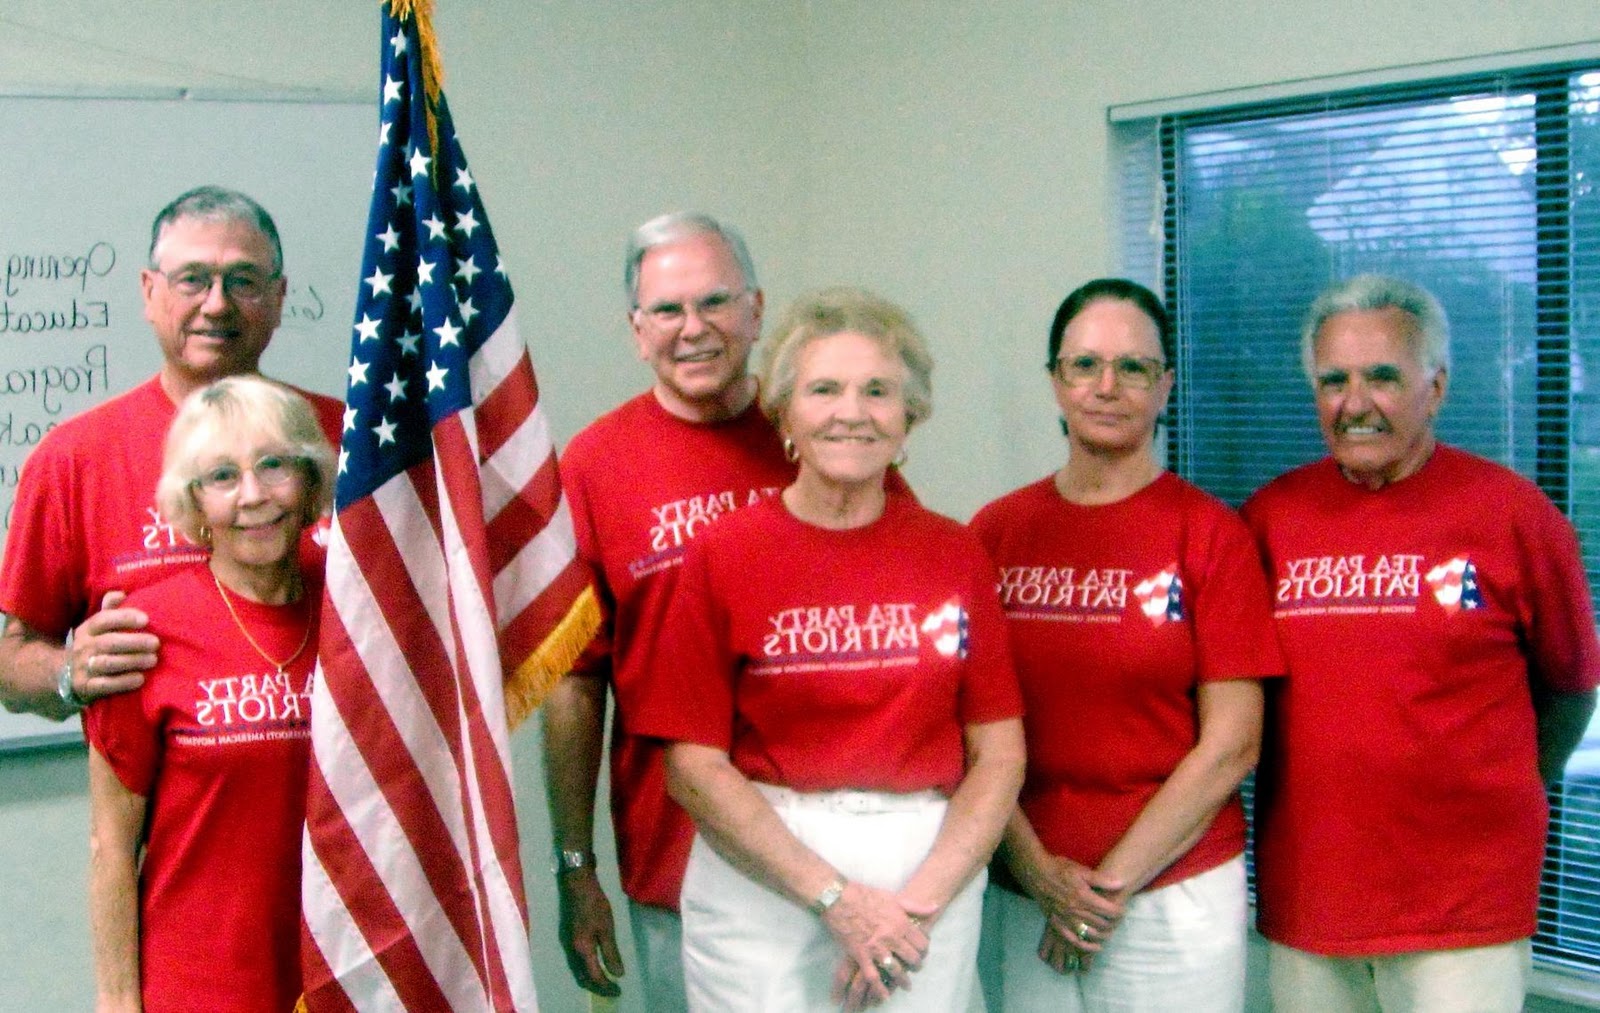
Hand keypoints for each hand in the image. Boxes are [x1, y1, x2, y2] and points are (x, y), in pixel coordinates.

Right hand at [69, 593, 156, 705]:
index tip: (146, 619)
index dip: (124, 618)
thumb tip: (120, 593)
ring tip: (153, 660)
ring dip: (132, 661)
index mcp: (87, 629)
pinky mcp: (85, 687)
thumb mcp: (98, 627)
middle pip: (108, 642)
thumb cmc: (94, 645)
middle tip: (156, 643)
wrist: (64, 674)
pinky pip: (103, 685)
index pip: (103, 620)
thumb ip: (110, 610)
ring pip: (107, 663)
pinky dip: (123, 682)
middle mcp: (82, 647)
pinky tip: (140, 679)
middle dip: (134, 642)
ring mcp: (82, 668)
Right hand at [555, 868, 623, 995]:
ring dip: (593, 978)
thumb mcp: (607, 928)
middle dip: (598, 986)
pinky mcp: (571, 938)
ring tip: (608, 981)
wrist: (578, 885)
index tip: (618, 991)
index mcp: (582, 949)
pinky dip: (588, 969)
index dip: (606, 986)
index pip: (594, 976)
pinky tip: (598, 965)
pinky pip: (578, 961)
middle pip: (583, 977)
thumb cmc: (594, 905)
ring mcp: (569, 944)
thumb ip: (611, 952)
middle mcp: (573, 950)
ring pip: (579, 970)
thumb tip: (618, 974)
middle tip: (613, 990)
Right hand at [823, 884, 933, 1007]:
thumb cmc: (867, 895)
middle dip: (916, 966)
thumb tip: (936, 907)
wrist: (840, 898)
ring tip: (906, 985)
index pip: (922, 943)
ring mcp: (876, 947)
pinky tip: (885, 995)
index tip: (922, 953)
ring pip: (896, 970)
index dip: (924, 950)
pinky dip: (880, 988)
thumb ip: (916, 906)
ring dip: (902, 980)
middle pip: (912, 958)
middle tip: (915, 968)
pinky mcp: (861, 954)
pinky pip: (873, 976)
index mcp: (901, 923)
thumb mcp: (895, 898)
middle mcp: (891, 937)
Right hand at [1016, 853, 1124, 968]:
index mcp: (1083, 896)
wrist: (1036, 874)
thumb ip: (1101, 879)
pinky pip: (1074, 940)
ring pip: (1090, 933)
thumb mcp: (1082, 870)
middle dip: (1113, 923)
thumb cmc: (1059, 869)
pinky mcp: (1058, 924)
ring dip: (1103, 935)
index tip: (1122, 909)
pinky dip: (1087, 946)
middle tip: (1118, 920)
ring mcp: (1066, 919)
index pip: (1109, 910)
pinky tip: (1095, 946)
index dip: (1119, 911)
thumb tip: (1121, 884)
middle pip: (1102, 923)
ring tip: (1110, 932)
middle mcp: (1075, 910)